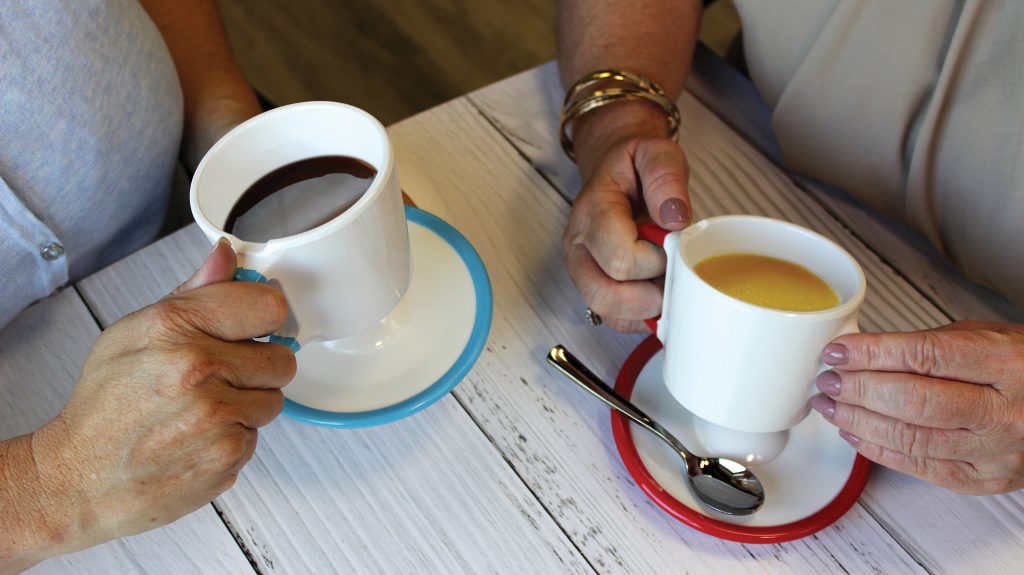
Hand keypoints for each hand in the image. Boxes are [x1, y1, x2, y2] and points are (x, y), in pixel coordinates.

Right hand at [23, 240, 294, 559]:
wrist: (79, 477)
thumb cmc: (105, 405)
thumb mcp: (133, 332)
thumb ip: (192, 293)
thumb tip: (227, 257)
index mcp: (177, 328)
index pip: (268, 305)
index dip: (264, 316)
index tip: (254, 325)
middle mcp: (200, 369)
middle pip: (281, 358)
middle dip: (258, 367)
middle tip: (221, 376)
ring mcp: (217, 416)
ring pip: (273, 401)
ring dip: (247, 405)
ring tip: (202, 409)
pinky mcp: (227, 456)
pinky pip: (258, 437)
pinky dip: (234, 438)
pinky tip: (198, 437)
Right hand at [563, 101, 691, 332]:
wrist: (616, 172)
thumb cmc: (635, 168)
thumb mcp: (656, 153)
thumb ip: (665, 178)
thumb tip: (673, 218)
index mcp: (592, 213)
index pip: (621, 260)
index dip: (657, 260)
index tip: (671, 243)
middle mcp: (578, 248)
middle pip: (607, 296)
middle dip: (650, 291)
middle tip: (670, 268)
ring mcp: (583, 272)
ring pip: (611, 313)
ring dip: (647, 305)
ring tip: (663, 276)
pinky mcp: (594, 288)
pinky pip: (617, 320)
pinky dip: (643, 314)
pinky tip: (655, 288)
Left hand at [811, 321, 1023, 493]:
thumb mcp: (990, 338)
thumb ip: (931, 346)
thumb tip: (865, 351)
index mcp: (1008, 364)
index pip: (925, 356)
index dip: (872, 353)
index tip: (839, 350)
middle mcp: (1005, 411)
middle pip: (912, 401)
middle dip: (857, 389)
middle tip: (828, 379)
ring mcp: (996, 451)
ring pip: (910, 438)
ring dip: (858, 419)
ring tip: (832, 404)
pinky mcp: (984, 480)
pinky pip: (919, 466)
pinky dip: (878, 449)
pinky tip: (855, 431)